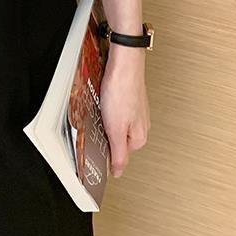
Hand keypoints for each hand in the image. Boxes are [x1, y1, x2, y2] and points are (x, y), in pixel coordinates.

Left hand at [99, 46, 150, 177]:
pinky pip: (116, 109)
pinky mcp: (130, 98)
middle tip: (95, 121)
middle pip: (117, 139)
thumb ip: (118, 154)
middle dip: (104, 132)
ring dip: (105, 118)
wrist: (124, 62)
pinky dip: (107, 106)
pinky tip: (103, 99)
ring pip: (116, 123)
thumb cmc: (121, 91)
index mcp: (139, 137)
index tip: (94, 143)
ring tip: (99, 107)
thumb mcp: (115, 129)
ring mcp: (137, 111)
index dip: (104, 149)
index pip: (118, 155)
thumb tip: (119, 173)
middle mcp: (141, 125)